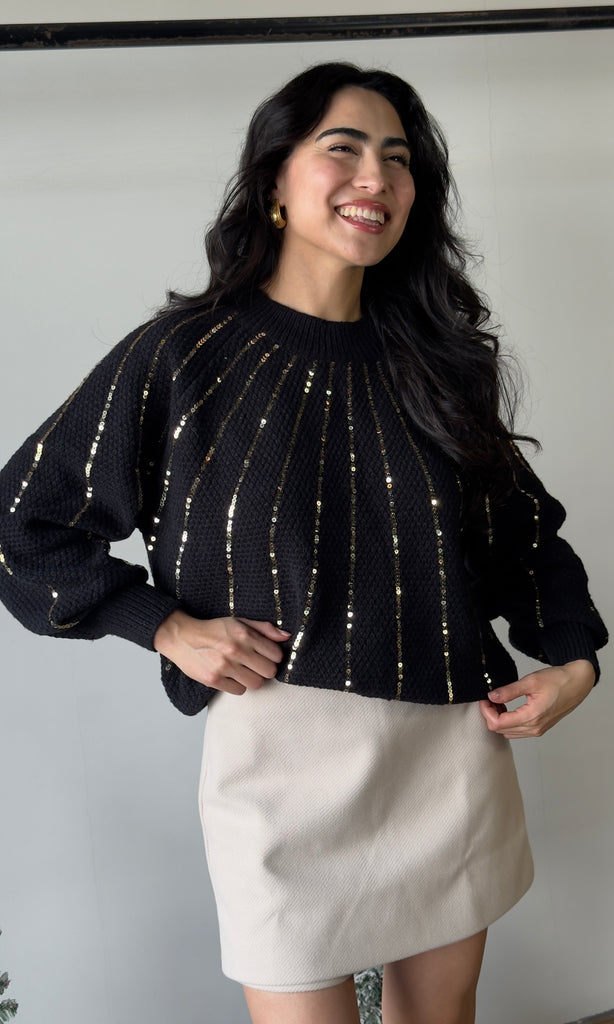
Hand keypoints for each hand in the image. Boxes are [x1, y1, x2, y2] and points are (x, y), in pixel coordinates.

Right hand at [153, 610, 289, 695]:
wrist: (182, 637)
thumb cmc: (213, 630)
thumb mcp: (239, 622)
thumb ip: (264, 628)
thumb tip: (287, 636)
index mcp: (244, 635)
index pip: (276, 655)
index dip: (273, 656)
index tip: (265, 655)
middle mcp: (235, 650)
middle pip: (269, 672)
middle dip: (265, 669)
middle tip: (255, 665)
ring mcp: (224, 666)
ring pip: (256, 684)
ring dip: (252, 679)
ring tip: (243, 671)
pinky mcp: (213, 680)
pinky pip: (239, 691)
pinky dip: (238, 686)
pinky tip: (231, 676)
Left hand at [478, 659, 595, 737]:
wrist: (577, 683)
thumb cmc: (558, 680)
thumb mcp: (530, 681)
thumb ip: (509, 691)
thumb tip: (491, 697)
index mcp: (531, 717)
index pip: (498, 724)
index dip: (486, 711)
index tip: (485, 699)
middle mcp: (534, 728)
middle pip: (500, 730)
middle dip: (491, 715)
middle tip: (490, 699)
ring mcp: (538, 730)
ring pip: (508, 733)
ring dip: (499, 720)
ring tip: (499, 702)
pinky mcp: (540, 728)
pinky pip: (518, 732)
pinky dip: (509, 722)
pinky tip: (508, 708)